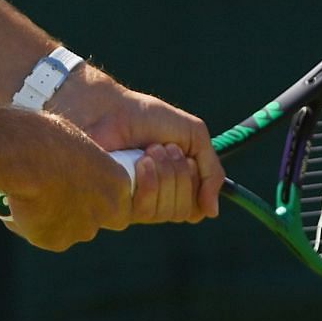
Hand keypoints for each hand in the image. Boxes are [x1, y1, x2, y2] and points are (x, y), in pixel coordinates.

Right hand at [0, 113, 136, 251]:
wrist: (27, 156)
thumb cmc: (48, 138)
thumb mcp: (75, 142)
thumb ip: (81, 162)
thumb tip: (69, 166)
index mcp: (118, 184)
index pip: (117, 202)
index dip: (96, 196)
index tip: (76, 185)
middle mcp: (106, 212)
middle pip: (93, 220)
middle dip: (75, 212)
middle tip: (51, 192)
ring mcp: (81, 230)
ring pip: (68, 230)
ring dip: (53, 219)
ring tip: (29, 195)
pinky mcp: (55, 241)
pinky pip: (43, 235)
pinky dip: (31, 224)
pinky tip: (18, 206)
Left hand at [45, 61, 223, 220]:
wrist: (109, 108)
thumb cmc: (144, 118)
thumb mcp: (192, 136)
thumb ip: (211, 172)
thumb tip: (212, 211)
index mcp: (170, 187)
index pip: (195, 209)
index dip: (196, 185)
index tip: (188, 159)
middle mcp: (151, 199)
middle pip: (183, 212)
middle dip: (181, 175)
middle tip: (165, 148)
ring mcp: (131, 204)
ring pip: (167, 212)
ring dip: (167, 174)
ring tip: (151, 150)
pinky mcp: (114, 205)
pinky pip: (145, 211)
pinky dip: (151, 181)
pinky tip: (141, 162)